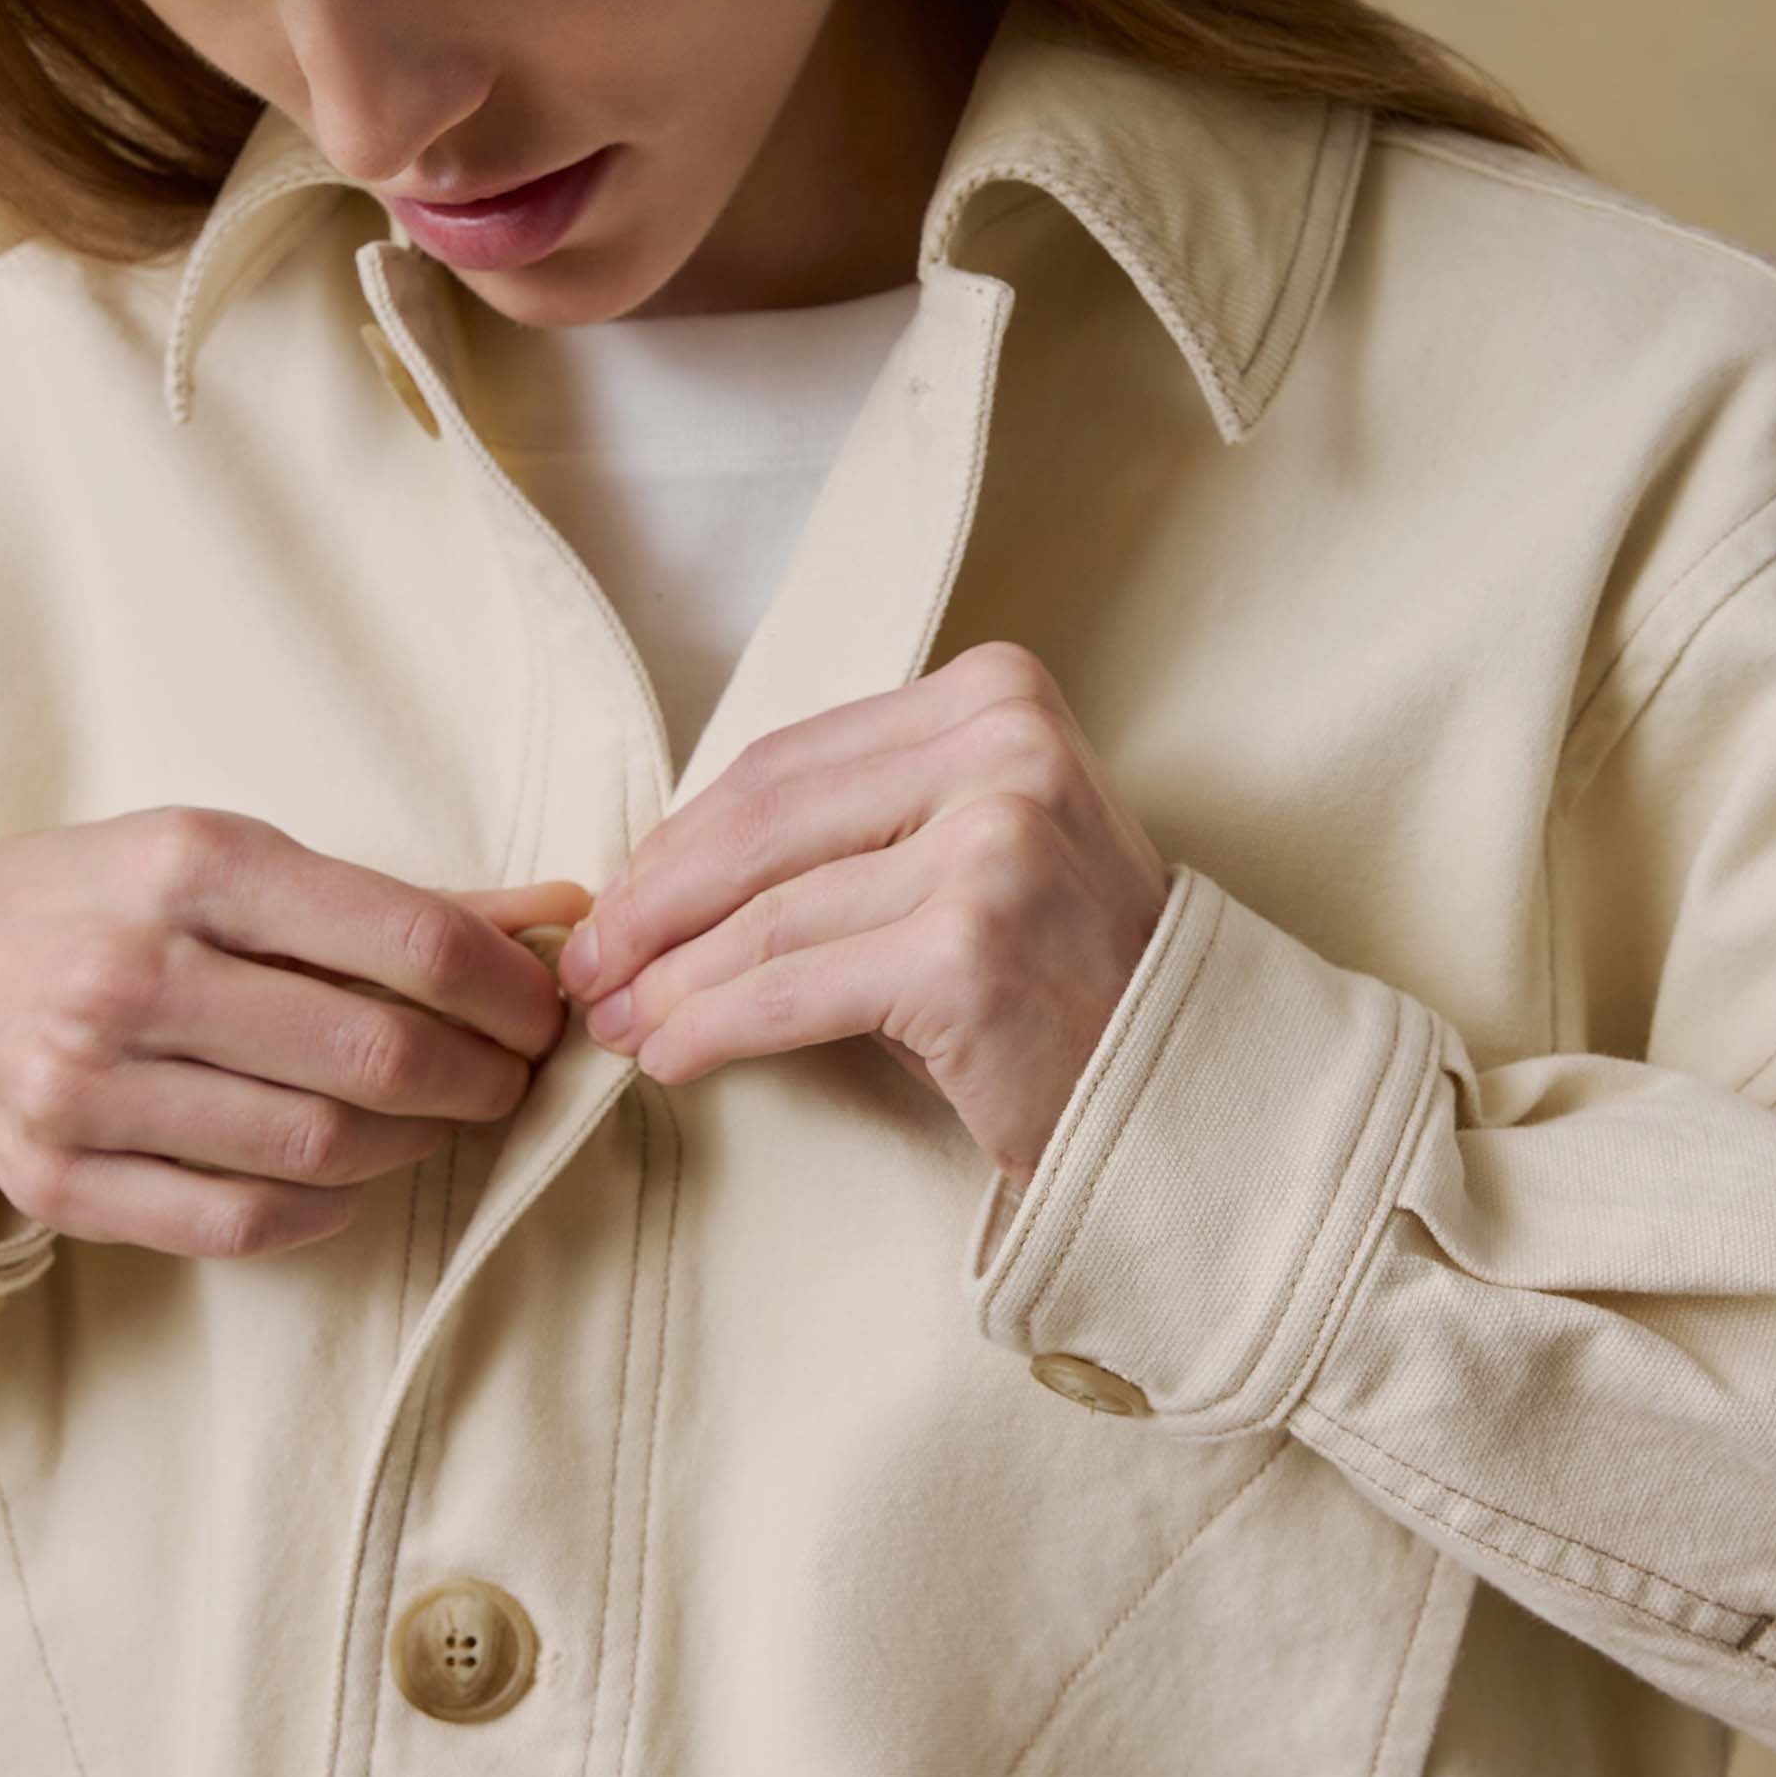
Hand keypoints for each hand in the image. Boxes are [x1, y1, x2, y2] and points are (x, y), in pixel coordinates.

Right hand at [0, 806, 589, 1258]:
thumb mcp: (232, 858)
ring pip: (320, 1150)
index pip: (409, 943)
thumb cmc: (108, 904)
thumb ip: (393, 901)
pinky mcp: (61, 1182)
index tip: (543, 1014)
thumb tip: (560, 913)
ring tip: (432, 1120)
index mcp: (194, 866)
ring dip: (414, 1145)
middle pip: (377, 1058)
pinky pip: (243, 1221)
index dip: (509, 993)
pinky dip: (326, 1206)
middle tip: (507, 1080)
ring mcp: (88, 1086)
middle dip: (481, 1080)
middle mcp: (135, 974)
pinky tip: (347, 1172)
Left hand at [553, 642, 1171, 1192]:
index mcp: (996, 694)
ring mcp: (991, 846)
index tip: (622, 899)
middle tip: (588, 965)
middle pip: (762, 825)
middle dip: (653, 903)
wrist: (1187, 1082)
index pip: (788, 760)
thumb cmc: (1068, 974)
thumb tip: (664, 861)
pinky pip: (790, 990)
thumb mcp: (978, 844)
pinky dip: (710, 1028)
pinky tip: (667, 1058)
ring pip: (766, 914)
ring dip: (667, 977)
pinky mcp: (966, 951)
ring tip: (615, 1021)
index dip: (684, 836)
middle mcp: (1002, 750)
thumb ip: (860, 819)